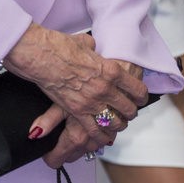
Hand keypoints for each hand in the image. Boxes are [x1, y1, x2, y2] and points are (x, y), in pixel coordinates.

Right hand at [6, 26, 147, 144]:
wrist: (42, 56)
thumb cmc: (62, 46)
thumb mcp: (87, 44)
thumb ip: (95, 51)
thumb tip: (93, 49)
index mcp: (112, 70)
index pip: (137, 89)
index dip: (141, 97)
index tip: (140, 99)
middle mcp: (106, 88)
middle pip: (128, 108)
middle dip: (131, 112)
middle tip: (130, 113)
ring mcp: (92, 102)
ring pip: (114, 122)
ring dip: (119, 124)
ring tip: (118, 124)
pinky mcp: (76, 112)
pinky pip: (94, 130)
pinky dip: (101, 136)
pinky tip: (105, 137)